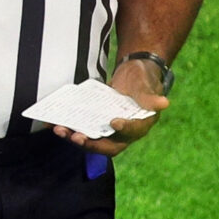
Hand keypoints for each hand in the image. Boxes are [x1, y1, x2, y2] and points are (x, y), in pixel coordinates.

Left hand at [55, 60, 170, 155]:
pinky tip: (54, 124)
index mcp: (142, 123)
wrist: (133, 72)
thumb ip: (150, 95)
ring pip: (93, 140)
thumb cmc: (143, 77)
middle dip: (91, 143)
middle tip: (76, 136)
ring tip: (60, 130)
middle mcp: (126, 132)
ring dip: (76, 138)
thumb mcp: (146, 83)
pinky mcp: (97, 125)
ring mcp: (110, 130)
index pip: (134, 131)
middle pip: (109, 145)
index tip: (114, 122)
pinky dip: (69, 130)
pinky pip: (83, 131)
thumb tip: (164, 102)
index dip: (125, 129)